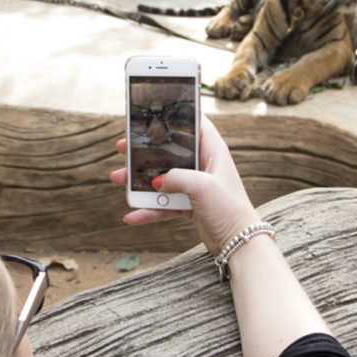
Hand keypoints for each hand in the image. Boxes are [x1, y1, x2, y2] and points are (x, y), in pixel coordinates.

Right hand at [110, 115, 260, 254]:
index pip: (195, 123)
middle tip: (123, 146)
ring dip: (139, 181)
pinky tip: (132, 216)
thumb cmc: (229, 209)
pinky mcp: (190, 205)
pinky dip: (148, 209)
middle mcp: (203, 166)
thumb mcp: (201, 186)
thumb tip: (156, 182)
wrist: (239, 243)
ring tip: (117, 179)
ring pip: (161, 178)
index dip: (175, 116)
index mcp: (212, 151)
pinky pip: (164, 204)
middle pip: (169, 151)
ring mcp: (195, 186)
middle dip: (144, 150)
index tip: (153, 113)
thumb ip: (175, 177)